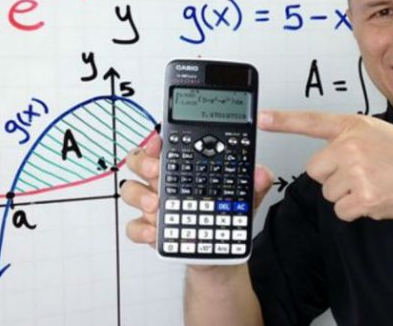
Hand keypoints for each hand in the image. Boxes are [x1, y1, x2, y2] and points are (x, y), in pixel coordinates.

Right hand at [121, 132, 274, 248]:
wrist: (220, 252)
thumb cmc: (224, 215)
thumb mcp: (245, 198)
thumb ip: (255, 184)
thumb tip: (262, 173)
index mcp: (183, 167)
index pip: (164, 146)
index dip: (157, 140)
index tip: (161, 141)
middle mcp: (163, 182)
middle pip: (139, 161)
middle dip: (144, 162)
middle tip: (157, 171)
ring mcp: (153, 205)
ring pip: (130, 190)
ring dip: (140, 195)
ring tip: (155, 205)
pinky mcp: (150, 230)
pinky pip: (134, 226)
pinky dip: (142, 229)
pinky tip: (155, 232)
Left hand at [258, 110, 392, 220]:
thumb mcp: (375, 131)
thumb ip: (346, 139)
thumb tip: (324, 161)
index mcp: (351, 126)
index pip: (310, 121)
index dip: (282, 120)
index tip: (262, 119)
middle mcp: (350, 147)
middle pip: (315, 170)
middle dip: (332, 176)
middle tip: (360, 172)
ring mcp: (356, 173)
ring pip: (328, 193)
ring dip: (345, 194)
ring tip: (373, 183)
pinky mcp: (364, 198)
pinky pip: (341, 211)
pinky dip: (355, 210)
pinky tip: (376, 197)